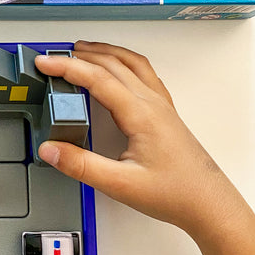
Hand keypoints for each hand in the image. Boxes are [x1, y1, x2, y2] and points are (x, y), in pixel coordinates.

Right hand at [35, 42, 247, 244]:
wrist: (209, 204)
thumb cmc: (175, 194)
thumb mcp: (120, 184)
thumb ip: (81, 165)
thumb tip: (51, 149)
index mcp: (141, 114)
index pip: (97, 79)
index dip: (67, 68)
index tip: (45, 63)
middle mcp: (152, 103)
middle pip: (113, 64)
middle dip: (80, 56)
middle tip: (54, 57)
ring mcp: (162, 106)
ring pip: (131, 63)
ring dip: (104, 52)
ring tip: (82, 50)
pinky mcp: (166, 113)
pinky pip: (144, 73)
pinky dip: (124, 61)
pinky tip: (119, 68)